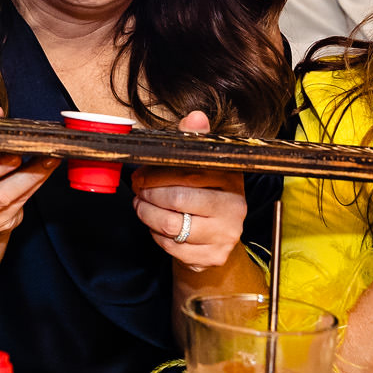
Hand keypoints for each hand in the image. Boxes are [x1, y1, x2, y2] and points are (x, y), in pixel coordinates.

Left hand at [131, 112, 246, 269]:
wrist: (215, 233)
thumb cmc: (202, 191)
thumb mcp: (199, 162)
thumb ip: (193, 139)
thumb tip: (196, 116)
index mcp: (231, 178)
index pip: (189, 173)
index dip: (156, 174)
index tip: (140, 174)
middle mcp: (235, 207)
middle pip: (178, 200)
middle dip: (149, 194)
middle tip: (138, 191)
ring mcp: (226, 235)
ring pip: (171, 226)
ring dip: (147, 215)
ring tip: (142, 206)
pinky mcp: (214, 257)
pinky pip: (173, 248)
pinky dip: (157, 236)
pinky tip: (156, 226)